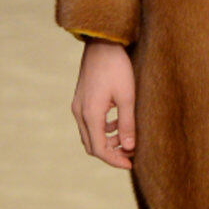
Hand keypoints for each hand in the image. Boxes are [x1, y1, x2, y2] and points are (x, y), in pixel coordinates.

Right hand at [71, 41, 136, 169]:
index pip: (99, 149)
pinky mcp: (81, 100)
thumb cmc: (117, 67)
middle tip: (130, 155)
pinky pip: (89, 123)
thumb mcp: (127, 97)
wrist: (102, 43)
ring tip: (127, 141)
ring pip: (90, 135)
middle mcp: (80, 112)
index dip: (115, 160)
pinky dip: (103, 129)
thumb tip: (129, 148)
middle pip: (92, 145)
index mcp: (90, 114)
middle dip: (111, 153)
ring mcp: (78, 106)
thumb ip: (127, 124)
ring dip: (107, 141)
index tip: (131, 164)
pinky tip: (118, 124)